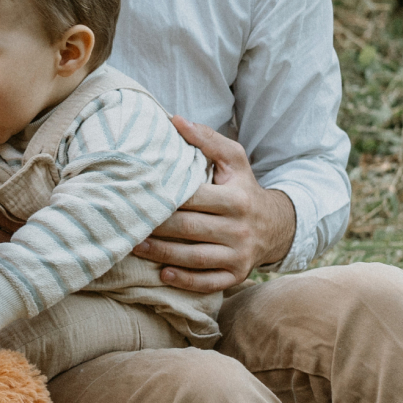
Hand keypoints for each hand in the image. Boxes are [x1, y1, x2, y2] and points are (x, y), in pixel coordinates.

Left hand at [130, 118, 296, 295]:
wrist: (276, 225)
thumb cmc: (243, 187)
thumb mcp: (234, 159)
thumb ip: (206, 139)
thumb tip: (174, 120)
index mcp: (236, 198)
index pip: (195, 198)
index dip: (166, 198)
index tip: (138, 196)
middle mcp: (240, 228)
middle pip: (190, 228)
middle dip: (157, 227)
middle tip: (127, 223)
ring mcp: (239, 254)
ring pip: (196, 257)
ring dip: (162, 254)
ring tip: (134, 246)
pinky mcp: (237, 275)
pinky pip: (209, 282)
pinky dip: (186, 281)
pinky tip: (164, 274)